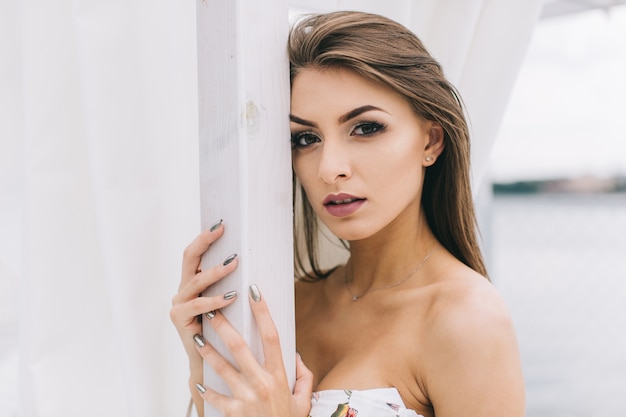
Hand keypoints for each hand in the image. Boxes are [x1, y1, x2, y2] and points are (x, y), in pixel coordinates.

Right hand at [169, 220, 238, 412]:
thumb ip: (234, 284)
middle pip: (189, 259)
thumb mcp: (229, 304)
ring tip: (234, 263)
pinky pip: (198, 307)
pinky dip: (214, 300)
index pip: (197, 254)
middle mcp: (183, 291)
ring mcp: (179, 305)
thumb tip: (257, 262)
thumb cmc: (224, 332)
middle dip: (205, 242)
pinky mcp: (180, 320)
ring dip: (216, 272)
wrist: (210, 364)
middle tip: (221, 230)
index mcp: (194, 283)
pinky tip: (230, 296)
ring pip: (196, 282)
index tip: (222, 224)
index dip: (206, 237)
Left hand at [193, 285, 312, 416]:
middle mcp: (262, 383)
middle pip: (240, 348)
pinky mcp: (234, 413)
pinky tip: (196, 380)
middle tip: (213, 310)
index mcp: (280, 376)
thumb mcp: (303, 400)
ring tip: (196, 336)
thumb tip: (296, 355)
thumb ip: (304, 376)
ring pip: (222, 368)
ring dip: (207, 350)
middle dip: (224, 327)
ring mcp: (246, 398)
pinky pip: (215, 398)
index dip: (263, 312)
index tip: (254, 291)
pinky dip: (204, 389)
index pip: (273, 337)